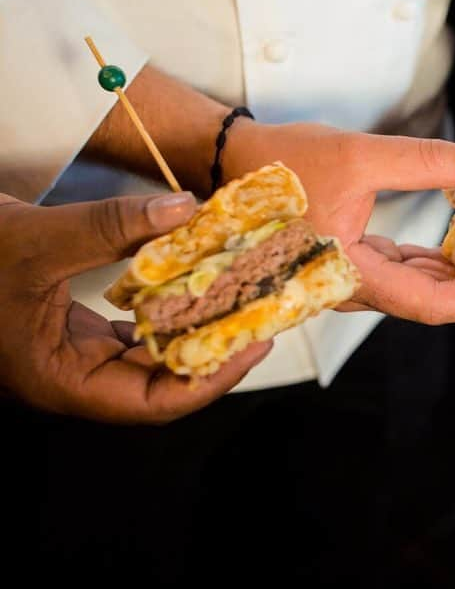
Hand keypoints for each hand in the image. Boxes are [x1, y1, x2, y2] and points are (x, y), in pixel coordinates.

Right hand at [0, 192, 270, 422]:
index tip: (256, 342)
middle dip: (216, 345)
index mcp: (58, 381)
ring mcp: (73, 351)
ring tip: (242, 290)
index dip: (211, 379)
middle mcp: (72, 375)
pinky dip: (168, 303)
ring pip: (152, 350)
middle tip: (263, 307)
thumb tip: (187, 210)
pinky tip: (196, 277)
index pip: (153, 402)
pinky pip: (135, 324)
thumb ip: (109, 227)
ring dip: (196, 322)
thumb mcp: (32, 239)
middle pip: (163, 377)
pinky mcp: (74, 325)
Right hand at [226, 121, 454, 323]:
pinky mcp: (351, 261)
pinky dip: (436, 264)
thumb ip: (425, 160)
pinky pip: (403, 272)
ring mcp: (351, 277)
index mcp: (351, 275)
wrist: (230, 162)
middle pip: (431, 303)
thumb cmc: (282, 163)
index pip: (430, 304)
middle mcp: (352, 288)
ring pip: (419, 290)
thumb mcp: (357, 155)